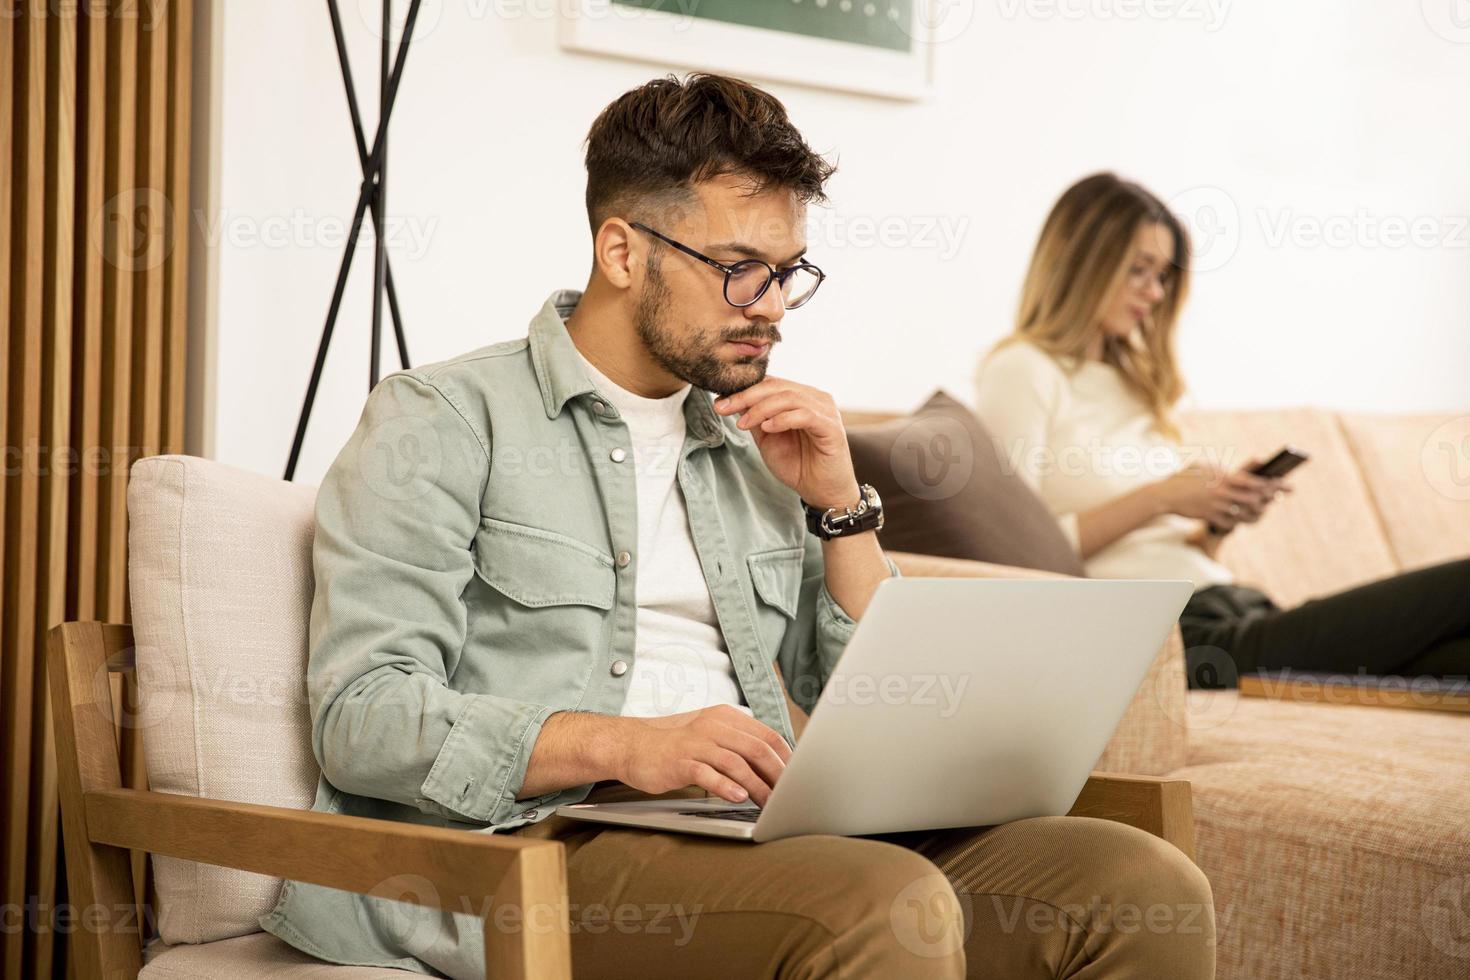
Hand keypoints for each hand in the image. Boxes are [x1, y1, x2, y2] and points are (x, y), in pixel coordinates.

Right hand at [617, 704, 792, 805]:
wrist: (632, 746)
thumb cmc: (675, 747)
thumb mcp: (710, 737)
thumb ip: (738, 747)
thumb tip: (773, 768)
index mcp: (725, 717)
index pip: (766, 735)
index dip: (786, 758)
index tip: (797, 778)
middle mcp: (713, 726)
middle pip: (756, 749)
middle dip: (777, 775)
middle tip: (789, 796)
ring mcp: (696, 742)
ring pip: (736, 763)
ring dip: (757, 786)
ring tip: (769, 804)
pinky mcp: (680, 761)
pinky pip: (708, 773)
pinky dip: (726, 787)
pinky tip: (738, 798)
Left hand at [712, 377, 859, 509]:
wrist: (821, 492)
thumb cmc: (798, 465)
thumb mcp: (768, 438)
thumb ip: (755, 418)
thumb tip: (731, 402)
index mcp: (800, 397)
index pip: (770, 383)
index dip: (743, 390)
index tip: (719, 402)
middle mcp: (815, 398)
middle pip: (777, 386)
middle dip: (746, 396)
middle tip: (723, 408)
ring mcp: (825, 411)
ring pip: (788, 397)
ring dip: (761, 409)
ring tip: (743, 424)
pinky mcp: (831, 427)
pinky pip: (805, 415)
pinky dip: (782, 419)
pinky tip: (768, 428)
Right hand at [1153, 461, 1289, 531]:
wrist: (1165, 495)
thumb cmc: (1185, 478)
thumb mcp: (1205, 467)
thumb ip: (1226, 470)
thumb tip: (1246, 469)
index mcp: (1223, 478)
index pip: (1255, 482)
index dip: (1273, 484)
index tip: (1286, 485)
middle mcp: (1222, 494)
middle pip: (1255, 500)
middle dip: (1269, 500)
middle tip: (1276, 498)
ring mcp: (1217, 508)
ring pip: (1247, 514)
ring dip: (1258, 513)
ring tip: (1262, 510)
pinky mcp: (1210, 518)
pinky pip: (1232, 524)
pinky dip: (1239, 522)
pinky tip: (1242, 518)